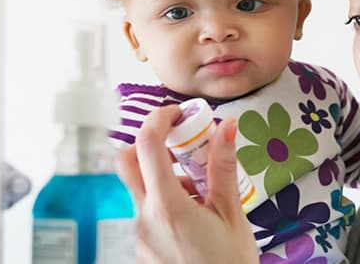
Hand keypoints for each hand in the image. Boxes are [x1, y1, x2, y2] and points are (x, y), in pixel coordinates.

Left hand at [115, 105, 259, 263]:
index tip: (180, 113)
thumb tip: (226, 127)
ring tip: (202, 191)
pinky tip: (195, 215)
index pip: (148, 145)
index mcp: (168, 206)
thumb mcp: (232, 214)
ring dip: (164, 175)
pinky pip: (146, 210)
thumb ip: (224, 168)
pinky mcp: (142, 246)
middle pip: (127, 161)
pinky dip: (166, 200)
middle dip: (151, 143)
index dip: (160, 119)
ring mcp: (139, 234)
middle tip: (184, 145)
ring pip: (139, 187)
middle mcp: (144, 218)